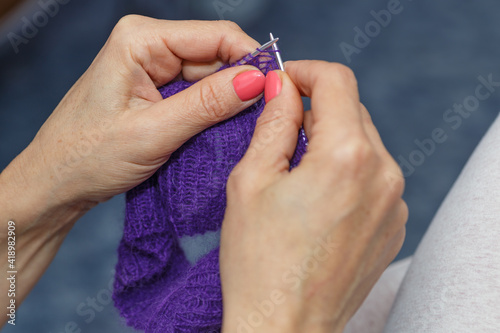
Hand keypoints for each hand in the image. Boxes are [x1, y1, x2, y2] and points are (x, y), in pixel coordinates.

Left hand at [15, 16, 263, 208]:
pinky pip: (197, 94)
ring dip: (227, 101)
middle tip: (264, 117)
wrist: (57, 183)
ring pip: (210, 77)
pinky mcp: (156, 91)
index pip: (215, 35)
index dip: (251, 59)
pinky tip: (221, 129)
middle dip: (241, 83)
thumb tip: (257, 80)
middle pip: (215, 55)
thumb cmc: (87, 156)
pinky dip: (213, 112)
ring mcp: (152, 68)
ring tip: (243, 129)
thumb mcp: (154, 131)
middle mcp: (148, 46)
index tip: (276, 88)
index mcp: (141, 39)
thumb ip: (208, 104)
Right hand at [220, 61, 407, 332]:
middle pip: (353, 110)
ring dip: (332, 140)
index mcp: (346, 156)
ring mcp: (395, 202)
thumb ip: (274, 123)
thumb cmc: (259, 262)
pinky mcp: (394, 223)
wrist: (285, 327)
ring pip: (365, 143)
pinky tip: (320, 198)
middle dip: (316, 108)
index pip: (337, 81)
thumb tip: (282, 86)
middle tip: (281, 127)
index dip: (306, 72)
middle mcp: (384, 174)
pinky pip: (374, 176)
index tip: (285, 80)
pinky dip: (348, 170)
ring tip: (297, 170)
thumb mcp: (251, 180)